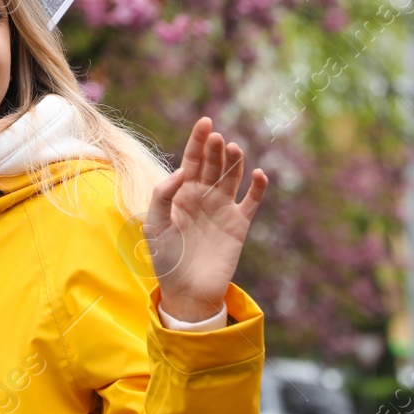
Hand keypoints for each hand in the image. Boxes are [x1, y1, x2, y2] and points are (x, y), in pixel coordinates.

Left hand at [143, 118, 267, 322]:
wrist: (187, 291)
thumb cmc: (165, 259)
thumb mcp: (154, 226)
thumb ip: (162, 196)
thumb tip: (181, 172)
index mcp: (181, 193)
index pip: (191, 159)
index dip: (198, 140)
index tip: (206, 122)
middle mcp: (203, 196)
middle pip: (213, 164)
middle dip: (216, 149)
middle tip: (218, 138)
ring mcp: (222, 209)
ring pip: (232, 177)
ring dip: (235, 162)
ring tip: (234, 149)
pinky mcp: (239, 225)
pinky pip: (251, 201)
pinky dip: (258, 187)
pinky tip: (259, 174)